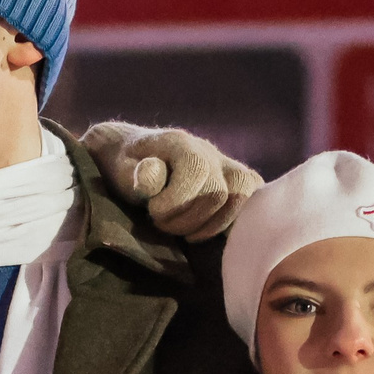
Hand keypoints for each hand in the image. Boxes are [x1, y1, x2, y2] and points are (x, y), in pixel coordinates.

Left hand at [81, 121, 262, 237]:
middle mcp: (208, 150)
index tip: (152, 212)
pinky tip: (204, 230)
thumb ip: (137, 174)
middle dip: (188, 219)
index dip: (176, 200)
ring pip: (241, 196)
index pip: (196, 169)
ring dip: (210, 225)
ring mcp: (225, 164)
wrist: (134, 155)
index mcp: (179, 142)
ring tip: (183, 232)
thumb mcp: (121, 169)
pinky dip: (231, 220)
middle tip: (162, 224)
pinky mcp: (235, 180)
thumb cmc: (125, 166)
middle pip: (219, 191)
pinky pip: (251, 198)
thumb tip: (151, 176)